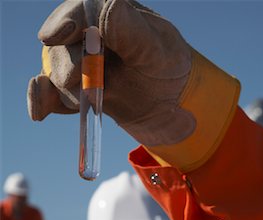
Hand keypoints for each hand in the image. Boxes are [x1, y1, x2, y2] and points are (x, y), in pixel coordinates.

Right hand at [27, 0, 193, 146]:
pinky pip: (50, 93)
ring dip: (69, 89)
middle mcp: (87, 33)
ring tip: (94, 99)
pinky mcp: (75, 88)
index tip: (55, 37)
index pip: (79, 11)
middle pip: (61, 44)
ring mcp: (78, 61)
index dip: (65, 22)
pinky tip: (39, 112)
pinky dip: (42, 101)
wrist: (170, 104)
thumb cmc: (168, 69)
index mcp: (108, 12)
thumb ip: (128, 29)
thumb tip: (103, 10)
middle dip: (74, 66)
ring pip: (55, 71)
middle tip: (94, 83)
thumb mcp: (156, 48)